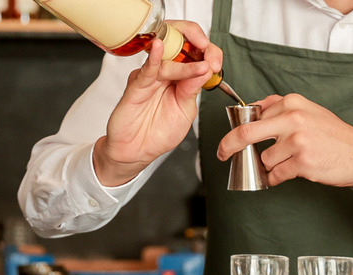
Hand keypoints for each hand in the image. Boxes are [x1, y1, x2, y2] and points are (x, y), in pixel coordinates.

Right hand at [93, 21, 222, 186]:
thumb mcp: (185, 112)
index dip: (209, 53)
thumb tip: (206, 68)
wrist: (137, 151)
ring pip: (169, 59)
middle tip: (211, 57)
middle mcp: (166, 73)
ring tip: (201, 65)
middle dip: (198, 45)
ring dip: (186, 62)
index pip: (197, 54)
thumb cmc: (158, 133)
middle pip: (182, 47)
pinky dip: (154, 58)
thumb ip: (193, 90)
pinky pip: (146, 69)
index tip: (216, 62)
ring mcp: (151, 77)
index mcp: (181, 78)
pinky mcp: (137, 85)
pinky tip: (160, 48)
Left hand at [217, 94, 352, 210]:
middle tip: (221, 153)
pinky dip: (275, 178)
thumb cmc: (334, 135)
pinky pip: (275, 174)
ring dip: (270, 166)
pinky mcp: (302, 162)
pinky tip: (286, 176)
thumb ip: (281, 110)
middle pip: (246, 133)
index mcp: (292, 103)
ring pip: (264, 158)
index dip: (240, 127)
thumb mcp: (309, 111)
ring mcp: (297, 141)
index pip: (255, 114)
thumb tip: (252, 113)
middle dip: (228, 145)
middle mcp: (293, 118)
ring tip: (289, 164)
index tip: (232, 138)